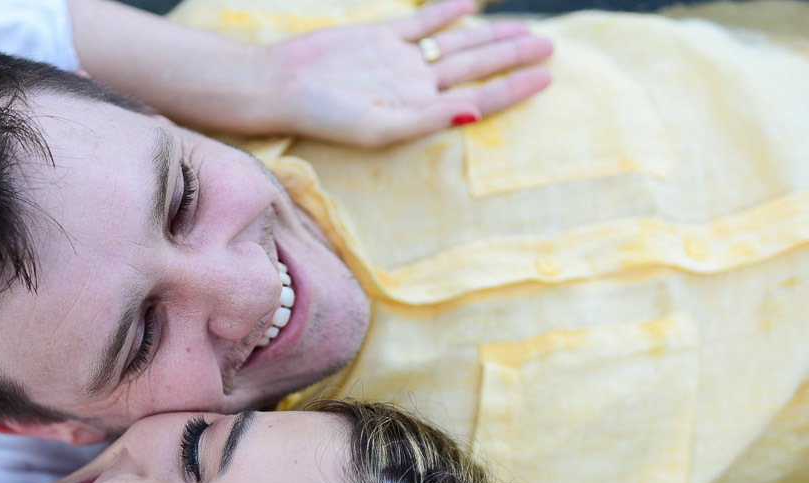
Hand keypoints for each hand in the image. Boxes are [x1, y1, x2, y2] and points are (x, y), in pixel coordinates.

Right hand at [261, 0, 552, 146]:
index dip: (513, 88)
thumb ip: (429, 119)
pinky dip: (448, 12)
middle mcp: (415, 85)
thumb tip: (477, 112)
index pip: (478, 98)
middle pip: (475, 67)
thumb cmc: (322, 115)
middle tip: (550, 47)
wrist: (278, 84)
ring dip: (491, 36)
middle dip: (512, 57)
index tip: (547, 78)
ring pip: (457, 45)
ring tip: (526, 31)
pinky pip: (423, 22)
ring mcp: (399, 60)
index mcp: (419, 110)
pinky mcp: (380, 36)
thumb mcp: (378, 125)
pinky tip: (473, 4)